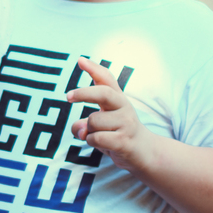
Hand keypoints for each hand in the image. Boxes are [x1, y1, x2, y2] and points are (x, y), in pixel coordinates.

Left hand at [66, 56, 158, 174]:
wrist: (144, 153)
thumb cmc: (118, 133)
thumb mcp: (104, 122)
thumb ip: (86, 122)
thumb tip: (79, 129)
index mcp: (118, 99)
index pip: (107, 79)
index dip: (94, 68)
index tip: (80, 60)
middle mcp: (124, 107)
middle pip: (103, 93)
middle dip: (83, 93)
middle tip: (67, 96)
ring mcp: (126, 123)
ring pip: (93, 121)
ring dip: (87, 131)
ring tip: (98, 136)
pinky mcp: (123, 140)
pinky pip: (96, 138)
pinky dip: (91, 142)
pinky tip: (101, 144)